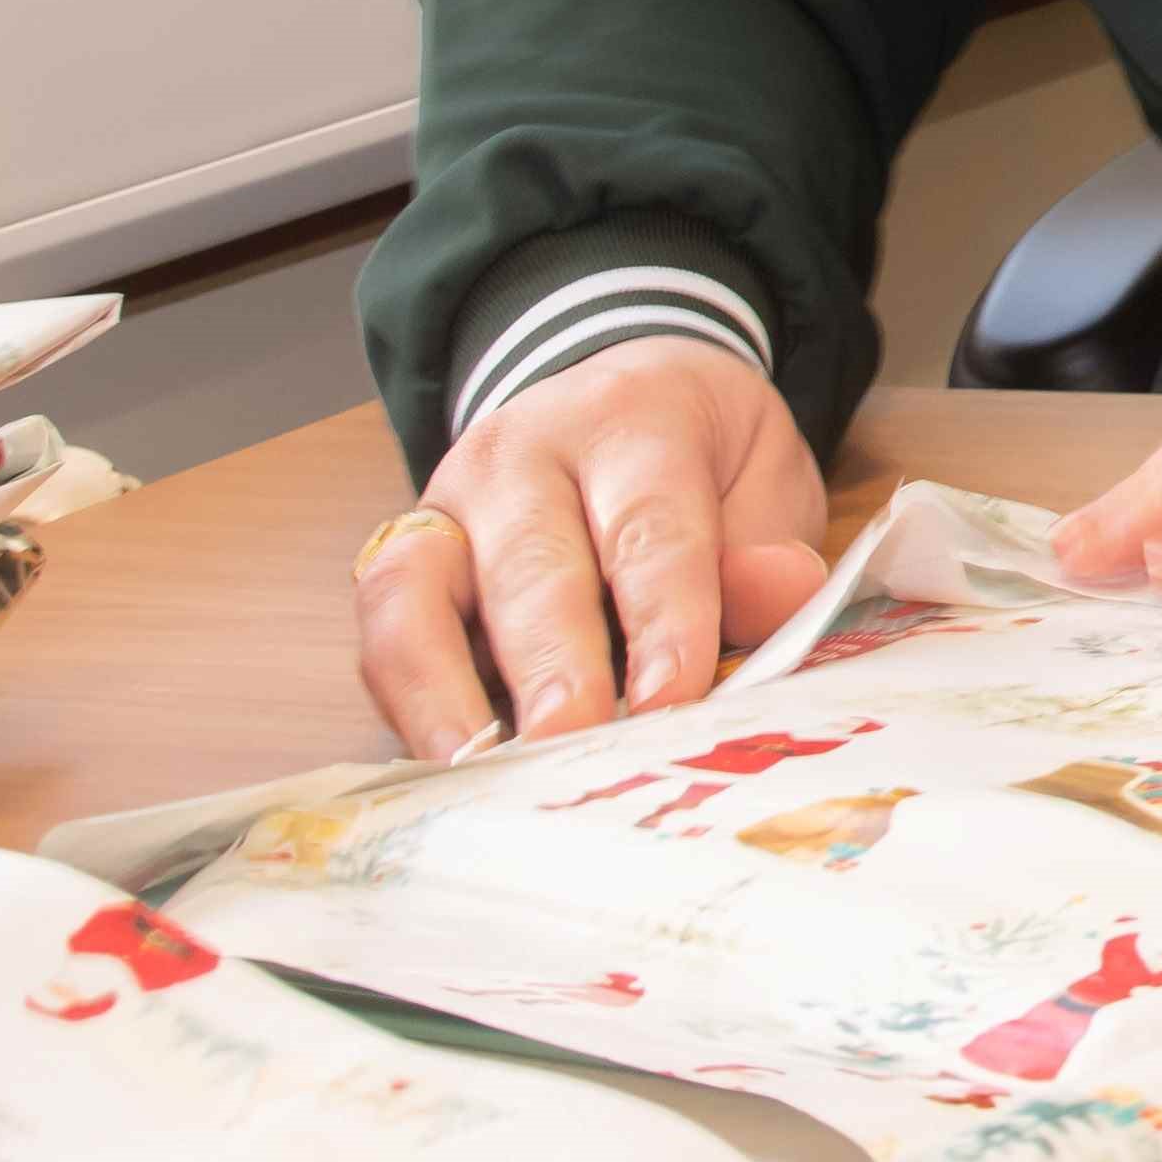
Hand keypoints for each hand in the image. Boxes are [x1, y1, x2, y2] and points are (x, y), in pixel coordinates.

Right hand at [359, 339, 836, 755]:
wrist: (624, 388)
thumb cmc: (702, 461)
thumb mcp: (763, 479)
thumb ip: (767, 544)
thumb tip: (776, 593)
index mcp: (632, 423)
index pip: (649, 528)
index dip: (663, 619)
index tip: (670, 700)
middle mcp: (522, 455)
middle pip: (531, 567)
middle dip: (551, 668)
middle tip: (572, 747)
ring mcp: (447, 504)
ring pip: (418, 594)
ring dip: (445, 692)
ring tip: (483, 774)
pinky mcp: (400, 557)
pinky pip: (384, 629)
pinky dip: (405, 701)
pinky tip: (446, 767)